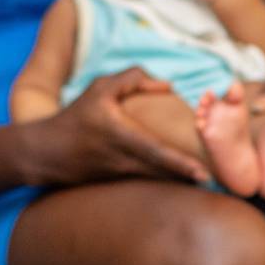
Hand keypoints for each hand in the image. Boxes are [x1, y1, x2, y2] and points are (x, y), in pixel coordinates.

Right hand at [27, 67, 207, 184]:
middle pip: (164, 172)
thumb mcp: (99, 88)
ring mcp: (123, 176)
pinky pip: (151, 183)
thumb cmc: (77, 116)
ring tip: (212, 183)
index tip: (202, 172)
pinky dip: (170, 183)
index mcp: (119, 135)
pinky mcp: (122, 184)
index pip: (154, 151)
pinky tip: (189, 184)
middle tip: (217, 181)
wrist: (47, 153)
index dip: (179, 163)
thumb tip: (169, 85)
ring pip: (160, 181)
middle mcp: (124, 160)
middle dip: (190, 178)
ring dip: (184, 183)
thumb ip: (133, 79)